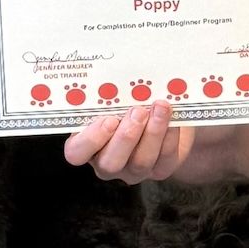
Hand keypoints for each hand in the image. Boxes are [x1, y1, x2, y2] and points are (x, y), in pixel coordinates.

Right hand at [64, 101, 195, 183]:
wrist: (157, 117)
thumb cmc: (125, 106)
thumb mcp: (112, 100)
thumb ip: (109, 96)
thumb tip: (118, 76)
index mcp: (86, 146)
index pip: (76, 152)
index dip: (90, 139)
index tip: (107, 118)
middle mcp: (106, 163)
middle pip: (110, 163)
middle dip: (126, 136)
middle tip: (138, 111)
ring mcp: (132, 171)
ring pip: (140, 162)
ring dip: (152, 133)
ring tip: (159, 108)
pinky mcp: (158, 170)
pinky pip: (164, 159)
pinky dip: (170, 137)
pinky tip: (172, 119)